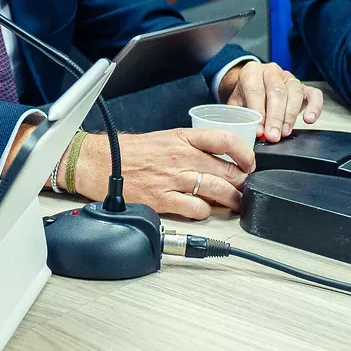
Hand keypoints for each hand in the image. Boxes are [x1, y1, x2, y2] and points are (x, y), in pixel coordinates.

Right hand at [70, 129, 252, 220]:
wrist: (100, 162)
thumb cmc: (130, 152)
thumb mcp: (165, 138)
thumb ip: (191, 147)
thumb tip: (217, 160)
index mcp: (182, 138)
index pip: (225, 141)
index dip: (245, 154)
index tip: (250, 164)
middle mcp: (181, 157)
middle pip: (226, 170)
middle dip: (242, 182)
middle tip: (246, 188)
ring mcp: (173, 179)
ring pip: (217, 190)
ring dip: (232, 200)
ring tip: (236, 204)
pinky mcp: (163, 199)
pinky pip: (196, 208)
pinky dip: (206, 212)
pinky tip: (204, 211)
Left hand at [217, 60, 322, 141]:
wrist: (254, 89)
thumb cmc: (245, 97)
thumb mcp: (236, 104)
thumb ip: (241, 116)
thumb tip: (246, 132)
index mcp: (252, 71)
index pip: (255, 90)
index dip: (258, 111)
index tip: (259, 130)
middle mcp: (272, 71)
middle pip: (277, 92)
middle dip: (275, 117)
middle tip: (273, 136)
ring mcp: (289, 78)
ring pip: (294, 93)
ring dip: (290, 116)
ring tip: (285, 132)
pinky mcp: (304, 87)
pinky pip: (314, 94)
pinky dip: (314, 107)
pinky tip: (309, 119)